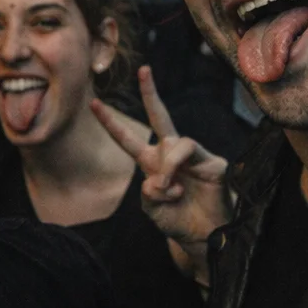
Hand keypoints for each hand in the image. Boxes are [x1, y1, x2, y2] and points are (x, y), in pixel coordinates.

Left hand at [91, 68, 229, 284]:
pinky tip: (180, 190)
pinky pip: (189, 156)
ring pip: (175, 144)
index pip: (127, 139)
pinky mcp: (213, 163)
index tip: (93, 103)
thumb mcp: (151, 209)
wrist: (203, 236)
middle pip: (159, 117)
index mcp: (151, 163)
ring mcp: (193, 156)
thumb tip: (158, 175)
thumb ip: (147, 192)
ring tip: (168, 190)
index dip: (111, 123)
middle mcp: (171, 154)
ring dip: (166, 167)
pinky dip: (177, 172)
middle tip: (143, 70)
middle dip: (150, 93)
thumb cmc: (176, 220)